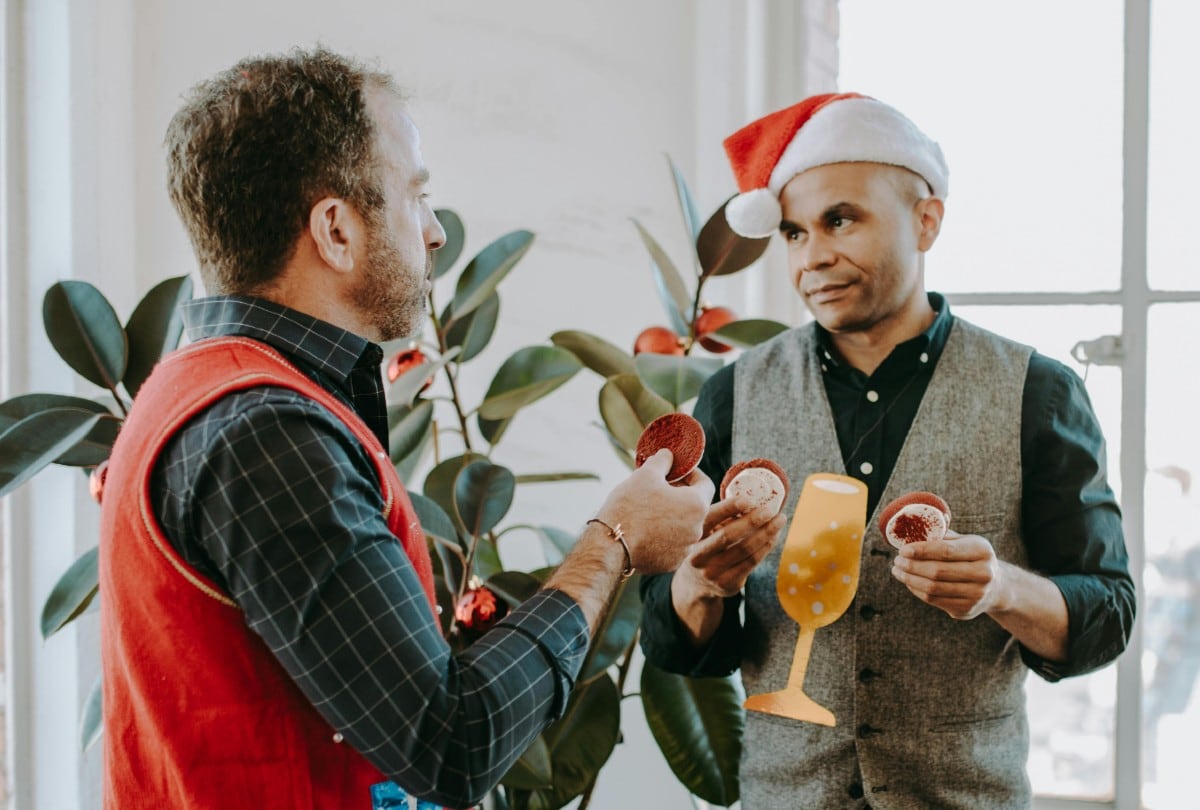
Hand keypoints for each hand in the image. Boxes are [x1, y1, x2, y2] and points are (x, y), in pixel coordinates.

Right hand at [595, 449, 713, 574]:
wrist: (611, 544)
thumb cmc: (630, 506)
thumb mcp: (645, 475)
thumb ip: (662, 461)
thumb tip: (668, 454)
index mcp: (697, 505)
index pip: (705, 484)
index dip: (692, 474)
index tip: (676, 471)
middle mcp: (697, 529)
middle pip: (694, 506)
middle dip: (679, 495)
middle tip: (658, 488)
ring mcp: (685, 549)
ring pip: (683, 526)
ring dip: (671, 516)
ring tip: (648, 509)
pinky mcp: (671, 563)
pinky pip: (672, 544)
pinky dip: (663, 535)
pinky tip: (644, 529)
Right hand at [672, 496, 785, 600]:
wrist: (695, 583)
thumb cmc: (706, 547)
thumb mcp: (705, 532)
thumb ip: (720, 518)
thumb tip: (751, 500)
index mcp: (692, 536)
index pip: (710, 518)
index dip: (729, 507)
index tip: (749, 499)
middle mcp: (697, 556)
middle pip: (729, 535)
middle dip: (752, 521)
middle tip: (770, 510)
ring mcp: (712, 572)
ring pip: (745, 549)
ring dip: (766, 533)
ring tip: (779, 520)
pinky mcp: (727, 584)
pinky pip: (751, 562)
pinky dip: (765, 547)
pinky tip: (774, 537)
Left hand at [890, 530, 1007, 619]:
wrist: (996, 587)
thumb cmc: (971, 557)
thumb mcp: (964, 540)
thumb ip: (942, 533)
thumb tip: (915, 522)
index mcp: (982, 551)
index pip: (946, 550)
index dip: (921, 550)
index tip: (903, 549)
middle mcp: (983, 574)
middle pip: (937, 571)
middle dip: (911, 565)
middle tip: (897, 560)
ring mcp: (976, 595)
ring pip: (933, 588)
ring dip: (909, 579)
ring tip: (897, 571)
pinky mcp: (966, 610)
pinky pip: (933, 600)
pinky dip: (916, 590)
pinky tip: (909, 582)